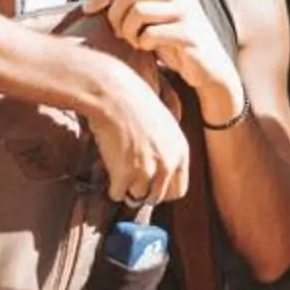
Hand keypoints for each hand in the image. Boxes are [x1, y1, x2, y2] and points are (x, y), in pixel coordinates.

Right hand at [82, 53, 191, 207]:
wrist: (112, 92)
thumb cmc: (133, 103)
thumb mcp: (163, 125)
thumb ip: (165, 150)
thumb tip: (156, 175)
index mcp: (181, 151)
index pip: (178, 191)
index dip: (161, 190)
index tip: (149, 186)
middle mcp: (168, 164)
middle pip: (157, 197)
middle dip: (143, 192)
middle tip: (129, 180)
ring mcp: (147, 170)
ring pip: (136, 197)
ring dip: (126, 187)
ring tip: (118, 167)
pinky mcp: (125, 173)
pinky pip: (117, 194)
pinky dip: (112, 186)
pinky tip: (109, 168)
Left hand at [84, 0, 241, 120]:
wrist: (211, 73)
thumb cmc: (176, 48)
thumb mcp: (154, 25)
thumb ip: (134, 11)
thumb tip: (94, 2)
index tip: (87, 10)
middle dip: (116, 15)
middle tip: (118, 34)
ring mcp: (189, 13)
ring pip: (139, 12)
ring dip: (128, 31)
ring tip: (134, 43)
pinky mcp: (192, 33)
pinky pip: (152, 33)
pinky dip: (143, 43)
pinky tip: (148, 50)